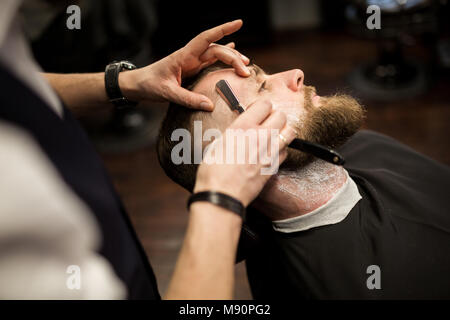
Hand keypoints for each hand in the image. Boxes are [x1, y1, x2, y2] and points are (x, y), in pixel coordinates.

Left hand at [120, 20, 249, 109]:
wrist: (137, 85)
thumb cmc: (148, 85)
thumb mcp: (166, 93)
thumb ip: (187, 99)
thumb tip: (209, 105)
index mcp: (183, 56)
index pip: (206, 38)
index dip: (222, 30)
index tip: (238, 23)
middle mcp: (190, 57)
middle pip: (216, 51)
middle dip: (233, 57)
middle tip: (246, 70)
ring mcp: (191, 63)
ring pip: (215, 55)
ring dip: (231, 58)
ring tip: (246, 65)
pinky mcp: (191, 70)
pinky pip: (211, 62)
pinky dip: (222, 57)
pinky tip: (232, 52)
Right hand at [193, 102, 296, 206]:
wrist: (222, 195)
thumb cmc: (213, 171)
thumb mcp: (217, 143)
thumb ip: (233, 132)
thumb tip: (239, 128)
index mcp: (243, 127)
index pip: (264, 105)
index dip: (261, 107)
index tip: (257, 111)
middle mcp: (260, 136)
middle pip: (281, 116)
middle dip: (275, 117)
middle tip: (267, 123)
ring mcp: (270, 152)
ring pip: (289, 132)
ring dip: (283, 131)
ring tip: (273, 136)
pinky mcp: (274, 166)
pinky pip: (285, 152)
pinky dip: (281, 150)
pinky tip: (271, 153)